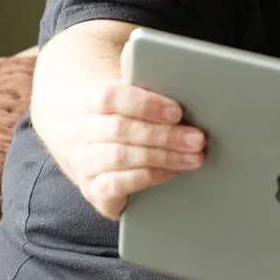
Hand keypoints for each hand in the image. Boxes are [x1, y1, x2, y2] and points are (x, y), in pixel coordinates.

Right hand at [42, 78, 205, 220]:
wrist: (102, 163)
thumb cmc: (129, 128)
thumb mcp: (137, 108)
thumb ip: (152, 96)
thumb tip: (184, 88)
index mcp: (92, 103)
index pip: (109, 96)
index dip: (145, 104)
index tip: (177, 112)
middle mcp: (82, 132)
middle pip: (120, 128)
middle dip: (165, 135)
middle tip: (197, 139)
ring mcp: (84, 163)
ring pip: (120, 156)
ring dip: (163, 157)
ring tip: (193, 157)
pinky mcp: (92, 191)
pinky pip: (117, 184)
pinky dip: (149, 177)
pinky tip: (171, 172)